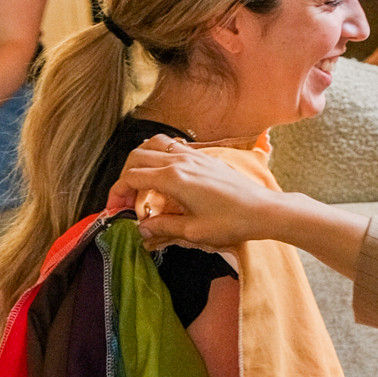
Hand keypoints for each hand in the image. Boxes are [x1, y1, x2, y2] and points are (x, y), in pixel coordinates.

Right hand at [110, 141, 285, 247]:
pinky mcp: (203, 158)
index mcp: (174, 179)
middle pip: (137, 157)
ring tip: (139, 181)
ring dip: (140, 160)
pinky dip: (158, 155)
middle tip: (124, 199)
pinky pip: (172, 146)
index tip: (115, 208)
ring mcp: (193, 156)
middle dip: (124, 176)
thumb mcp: (194, 231)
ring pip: (153, 145)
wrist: (263, 210)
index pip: (132, 177)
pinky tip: (162, 174)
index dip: (117, 192)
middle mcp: (180, 161)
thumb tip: (142, 228)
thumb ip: (163, 226)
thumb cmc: (232, 222)